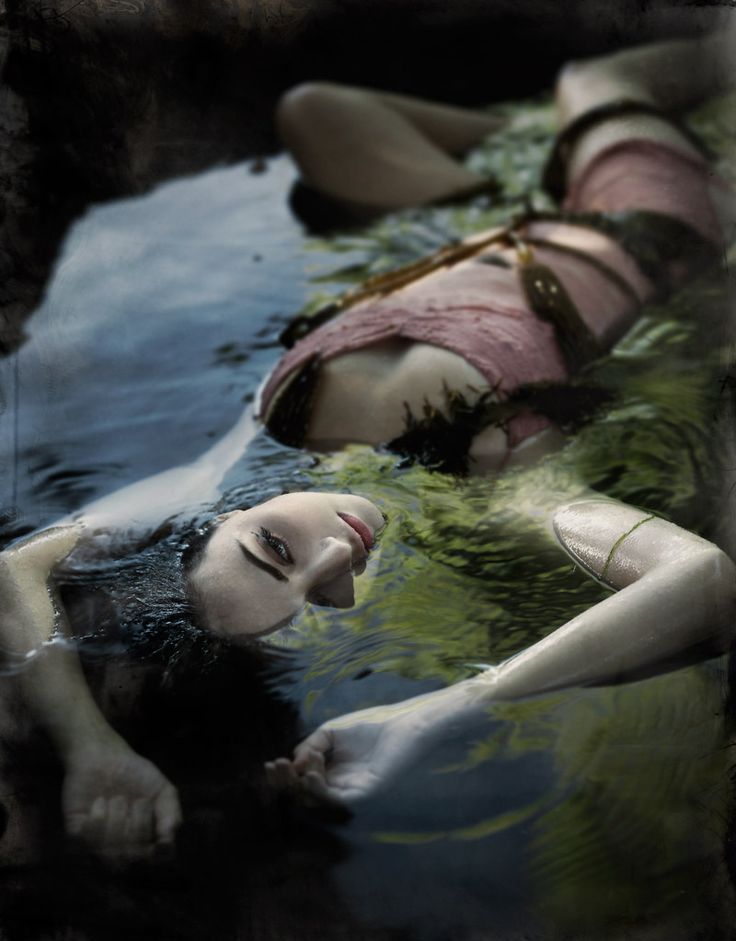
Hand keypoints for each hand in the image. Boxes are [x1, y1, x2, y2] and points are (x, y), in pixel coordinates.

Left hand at [62, 739, 181, 861]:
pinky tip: (98, 803)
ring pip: (108, 853)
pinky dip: (97, 819)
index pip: (156, 861)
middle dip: (138, 826)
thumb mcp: (163, 790)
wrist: (104, 757)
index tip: (160, 836)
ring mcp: (97, 844)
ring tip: (116, 799)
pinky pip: (86, 842)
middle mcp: (122, 848)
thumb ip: (170, 813)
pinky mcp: (76, 836)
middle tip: (137, 801)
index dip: (159, 852)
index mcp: (145, 841)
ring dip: (117, 821)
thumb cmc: (136, 774)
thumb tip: (167, 840)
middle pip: (132, 858)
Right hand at [266, 700, 431, 804]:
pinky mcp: (363, 794)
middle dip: (285, 782)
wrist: (402, 724)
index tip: (269, 764)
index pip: (299, 780)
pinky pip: (336, 799)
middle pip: (302, 793)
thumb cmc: (370, 725)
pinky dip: (319, 789)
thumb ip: (309, 746)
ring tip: (294, 765)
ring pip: (315, 798)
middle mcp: (336, 785)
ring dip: (300, 783)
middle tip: (276, 766)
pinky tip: (310, 774)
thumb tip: (292, 765)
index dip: (283, 776)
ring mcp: (349, 791)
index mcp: (328, 771)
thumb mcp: (330, 732)